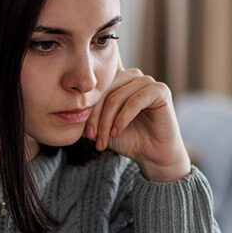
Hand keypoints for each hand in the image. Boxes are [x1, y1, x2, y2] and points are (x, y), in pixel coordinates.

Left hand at [83, 61, 190, 181]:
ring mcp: (148, 82)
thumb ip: (89, 114)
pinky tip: (117, 132)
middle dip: (96, 116)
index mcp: (119, 80)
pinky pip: (135, 101)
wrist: (152, 155)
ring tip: (104, 139)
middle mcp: (134, 77)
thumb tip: (71, 109)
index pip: (97, 89)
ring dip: (107, 120)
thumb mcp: (102, 126)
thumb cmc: (128, 139)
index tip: (85, 134)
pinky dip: (123, 118)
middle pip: (105, 91)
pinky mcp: (160, 91)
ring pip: (117, 96)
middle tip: (92, 137)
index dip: (88, 110)